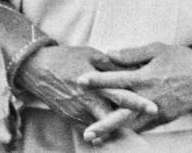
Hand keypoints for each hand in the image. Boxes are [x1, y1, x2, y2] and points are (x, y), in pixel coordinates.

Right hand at [17, 46, 155, 140]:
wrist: (37, 70)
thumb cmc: (66, 58)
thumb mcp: (90, 54)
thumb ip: (111, 64)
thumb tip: (131, 68)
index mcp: (94, 83)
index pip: (120, 95)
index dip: (137, 103)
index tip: (154, 108)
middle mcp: (88, 101)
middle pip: (114, 117)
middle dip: (132, 124)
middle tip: (146, 130)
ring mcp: (79, 113)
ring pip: (103, 127)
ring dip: (118, 131)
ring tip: (136, 138)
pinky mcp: (72, 119)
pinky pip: (92, 127)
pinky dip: (103, 131)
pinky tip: (115, 135)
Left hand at [77, 43, 191, 134]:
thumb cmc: (180, 58)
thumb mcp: (156, 50)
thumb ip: (131, 54)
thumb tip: (108, 54)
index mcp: (146, 76)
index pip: (117, 79)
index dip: (98, 80)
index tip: (80, 81)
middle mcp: (150, 97)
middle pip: (123, 113)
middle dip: (104, 124)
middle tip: (87, 133)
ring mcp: (158, 110)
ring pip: (133, 126)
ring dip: (114, 134)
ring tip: (97, 141)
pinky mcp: (165, 118)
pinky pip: (145, 128)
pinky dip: (130, 134)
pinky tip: (118, 139)